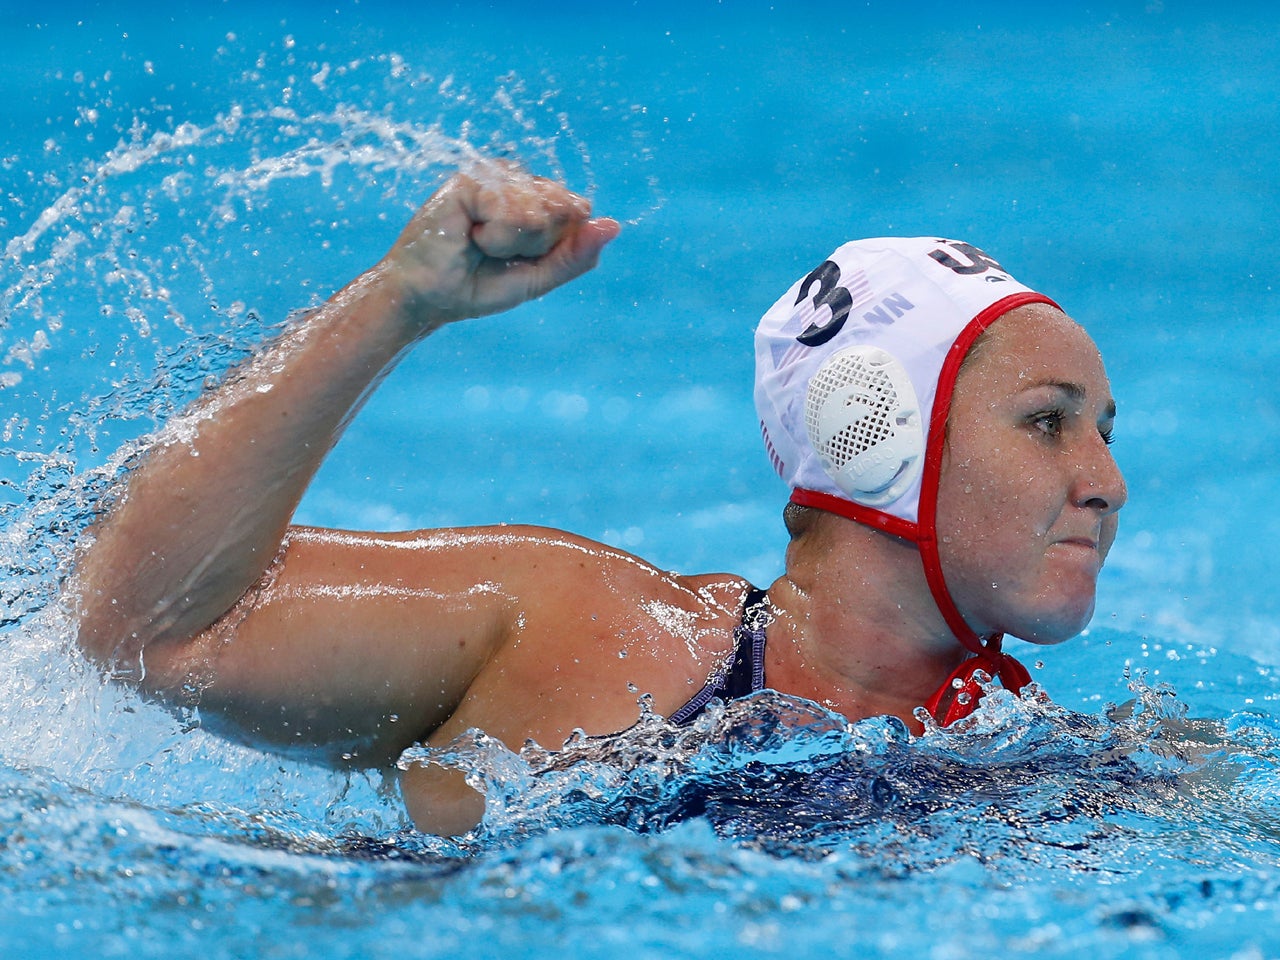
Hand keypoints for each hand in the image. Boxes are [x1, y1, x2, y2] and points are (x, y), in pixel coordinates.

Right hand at [380, 164, 619, 330]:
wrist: (428, 296)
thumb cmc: (478, 286)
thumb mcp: (539, 278)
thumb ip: (576, 255)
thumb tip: (614, 225)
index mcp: (540, 200)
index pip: (579, 214)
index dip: (554, 246)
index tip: (521, 258)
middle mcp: (521, 181)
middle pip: (566, 210)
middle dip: (537, 244)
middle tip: (499, 252)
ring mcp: (497, 176)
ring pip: (541, 212)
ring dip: (513, 242)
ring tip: (482, 244)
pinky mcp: (474, 177)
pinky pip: (513, 211)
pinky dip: (495, 236)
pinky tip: (470, 234)